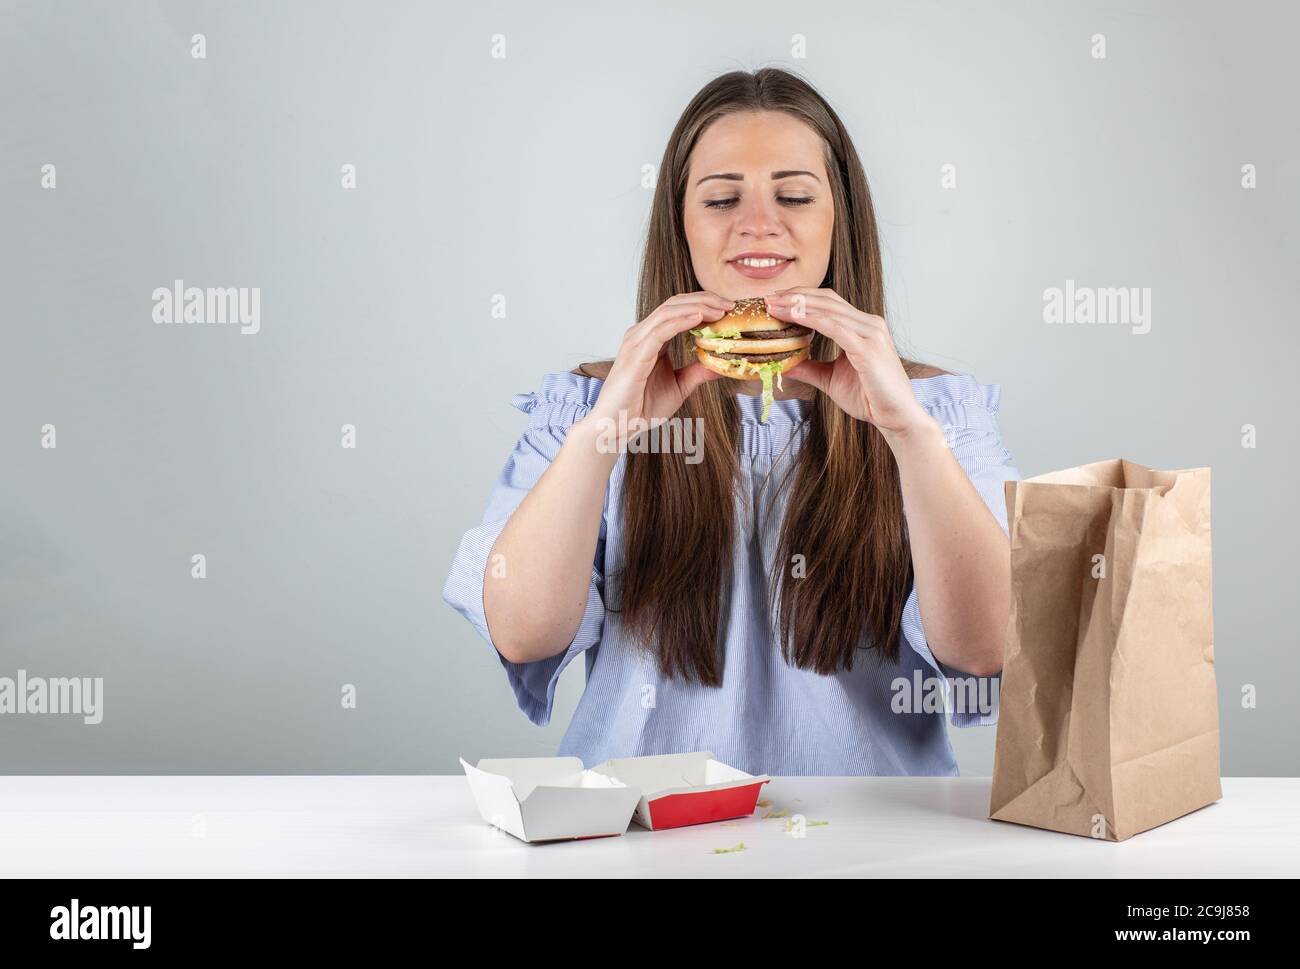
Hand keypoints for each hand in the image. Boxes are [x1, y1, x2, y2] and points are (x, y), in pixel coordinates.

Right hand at [586, 291, 730, 427]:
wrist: (617, 426)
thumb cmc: (641, 408)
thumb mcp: (679, 386)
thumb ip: (697, 372)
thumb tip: (721, 365)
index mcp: (651, 338)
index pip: (678, 310)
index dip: (703, 304)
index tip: (728, 309)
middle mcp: (641, 334)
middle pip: (674, 304)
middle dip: (704, 300)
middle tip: (729, 305)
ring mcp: (636, 342)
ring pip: (668, 312)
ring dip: (696, 307)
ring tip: (719, 310)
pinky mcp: (635, 354)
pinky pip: (660, 331)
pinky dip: (681, 321)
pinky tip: (699, 318)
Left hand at [766, 288, 931, 438]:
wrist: (896, 417)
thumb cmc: (869, 398)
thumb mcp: (830, 379)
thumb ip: (809, 368)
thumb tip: (783, 364)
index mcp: (862, 327)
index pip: (828, 303)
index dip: (801, 297)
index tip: (775, 300)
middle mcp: (869, 324)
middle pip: (827, 300)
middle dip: (795, 296)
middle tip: (768, 298)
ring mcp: (871, 333)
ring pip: (828, 310)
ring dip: (798, 305)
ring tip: (773, 306)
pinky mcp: (868, 347)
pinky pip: (835, 327)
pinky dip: (811, 319)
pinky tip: (792, 317)